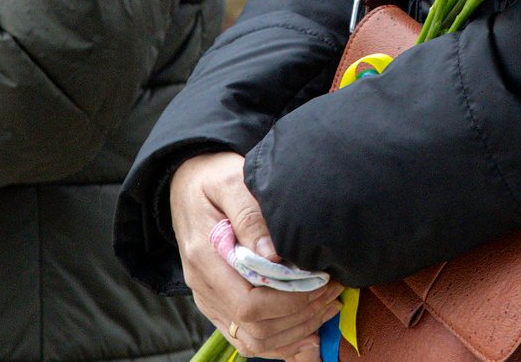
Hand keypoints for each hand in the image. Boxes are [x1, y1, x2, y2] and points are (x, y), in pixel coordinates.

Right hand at [170, 150, 342, 358]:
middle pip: (254, 329)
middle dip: (300, 317)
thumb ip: (250, 215)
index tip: (320, 282)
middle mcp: (204, 288)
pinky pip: (248, 338)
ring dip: (296, 332)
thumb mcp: (230, 181)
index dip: (288, 302)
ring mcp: (210, 301)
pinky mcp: (220, 305)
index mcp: (204, 259)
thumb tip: (274, 252)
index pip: (248, 304)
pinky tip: (310, 333)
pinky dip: (282, 342)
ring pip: (253, 341)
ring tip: (329, 306)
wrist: (187, 185)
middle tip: (333, 291)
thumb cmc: (213, 179)